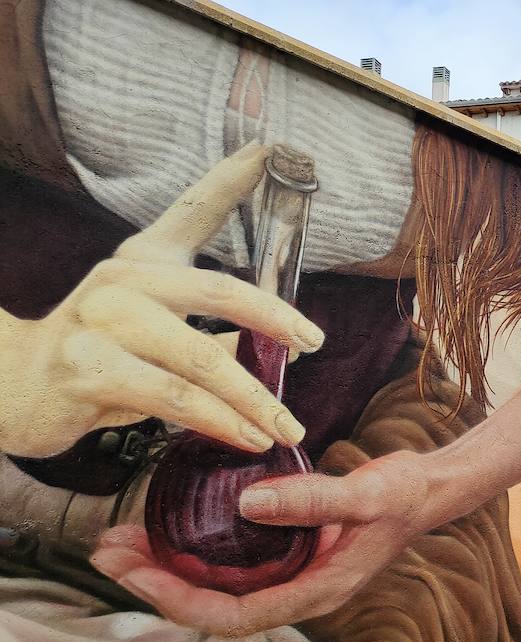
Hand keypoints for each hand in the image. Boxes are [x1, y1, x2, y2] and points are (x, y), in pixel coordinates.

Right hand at [0, 144, 323, 457]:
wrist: (12, 387)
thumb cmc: (99, 353)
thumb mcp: (153, 325)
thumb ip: (209, 323)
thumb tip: (283, 345)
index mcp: (142, 260)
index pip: (191, 210)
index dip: (229, 178)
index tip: (269, 148)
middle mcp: (123, 281)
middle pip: (217, 292)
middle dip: (275, 319)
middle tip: (314, 342)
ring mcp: (102, 323)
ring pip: (201, 359)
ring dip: (253, 398)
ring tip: (287, 425)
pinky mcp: (89, 370)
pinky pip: (173, 398)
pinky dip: (219, 421)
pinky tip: (248, 437)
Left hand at [90, 450, 434, 635]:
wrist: (428, 486)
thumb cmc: (404, 494)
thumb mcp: (363, 493)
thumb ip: (310, 500)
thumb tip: (247, 503)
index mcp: (315, 591)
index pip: (234, 616)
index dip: (180, 600)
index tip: (137, 572)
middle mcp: (297, 590)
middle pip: (213, 606)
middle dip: (156, 584)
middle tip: (107, 551)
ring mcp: (291, 573)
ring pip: (216, 585)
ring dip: (166, 567)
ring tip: (122, 539)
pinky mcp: (286, 551)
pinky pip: (229, 562)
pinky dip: (193, 548)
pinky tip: (170, 523)